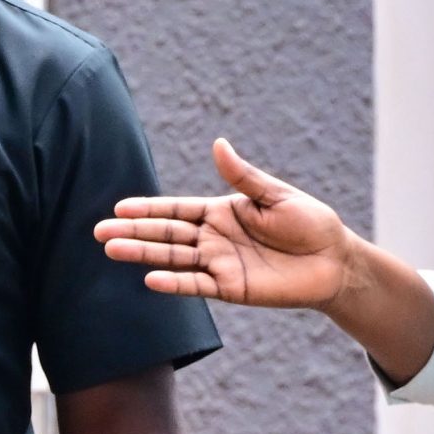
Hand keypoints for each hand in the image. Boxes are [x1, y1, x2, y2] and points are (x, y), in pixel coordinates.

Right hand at [96, 139, 353, 309]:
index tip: (118, 207)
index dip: (148, 209)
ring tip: (112, 251)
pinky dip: (174, 283)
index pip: (176, 209)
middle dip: (133, 232)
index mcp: (221, 212)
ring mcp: (219, 264)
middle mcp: (214, 238)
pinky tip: (150, 279)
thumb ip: (243, 178)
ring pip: (173, 258)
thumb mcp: (276, 196)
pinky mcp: (231, 288)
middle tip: (99, 232)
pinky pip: (197, 285)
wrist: (334, 260)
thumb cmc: (310, 223)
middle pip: (166, 234)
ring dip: (143, 255)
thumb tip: (218, 145)